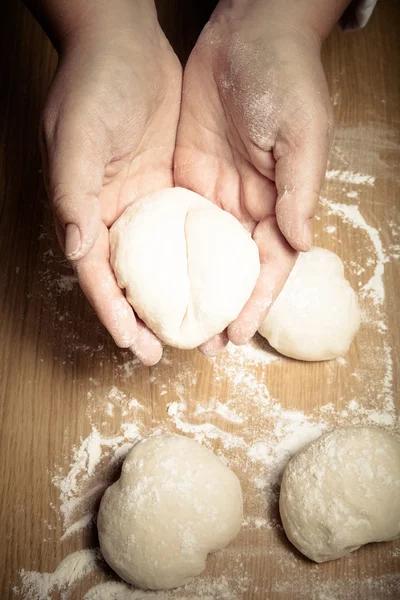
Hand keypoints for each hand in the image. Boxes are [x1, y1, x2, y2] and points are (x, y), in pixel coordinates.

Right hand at [40, 4, 181, 364]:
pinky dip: (200, 257)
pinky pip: (188, 230)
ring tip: (207, 326)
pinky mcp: (173, 187)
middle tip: (176, 351)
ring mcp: (147, 204)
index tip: (136, 345)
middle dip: (151, 318)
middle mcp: (116, 216)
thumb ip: (72, 194)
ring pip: (164, 262)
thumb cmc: (90, 88)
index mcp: (86, 213)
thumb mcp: (75, 139)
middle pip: (133, 279)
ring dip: (182, 295)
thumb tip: (76, 248)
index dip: (114, 313)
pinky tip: (220, 278)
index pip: (98, 275)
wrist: (123, 45)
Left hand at [175, 0, 334, 353]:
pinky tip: (149, 273)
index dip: (255, 302)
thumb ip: (299, 189)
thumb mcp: (302, 133)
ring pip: (201, 252)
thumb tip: (300, 243)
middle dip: (218, 307)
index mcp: (279, 202)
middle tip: (199, 343)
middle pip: (231, 269)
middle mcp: (247, 205)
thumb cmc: (285, 79)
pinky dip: (165, 250)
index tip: (235, 335)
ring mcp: (215, 192)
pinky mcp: (186, 174)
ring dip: (188, 288)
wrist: (246, 33)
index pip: (269, 265)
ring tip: (168, 320)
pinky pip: (174, 219)